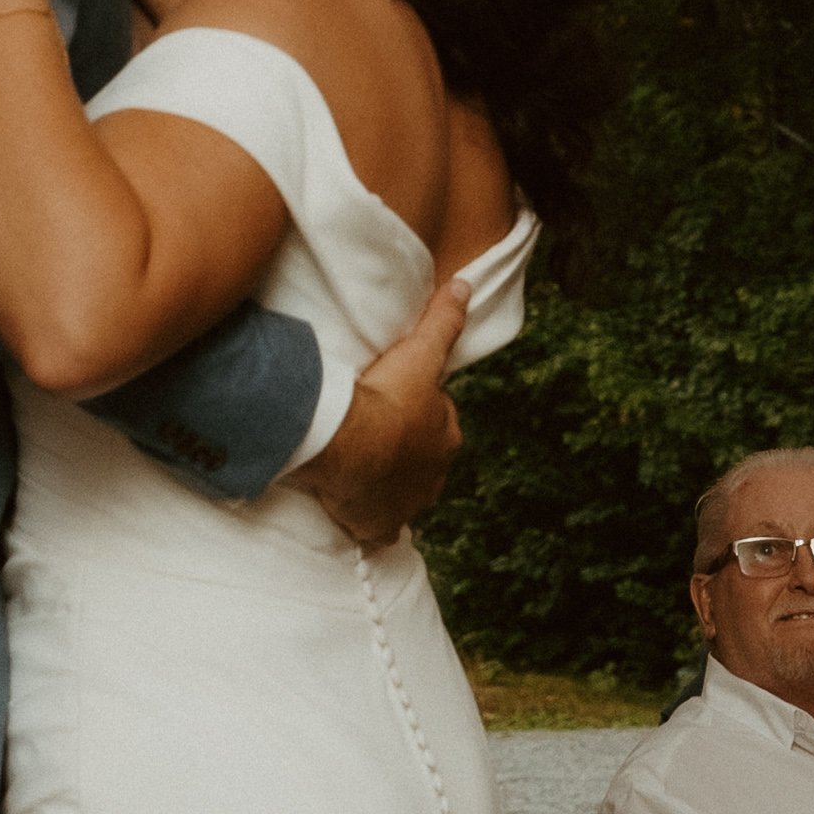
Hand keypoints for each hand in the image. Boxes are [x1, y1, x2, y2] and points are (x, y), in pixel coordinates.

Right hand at [309, 270, 471, 551]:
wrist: (348, 442)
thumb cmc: (385, 397)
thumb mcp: (420, 352)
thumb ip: (444, 321)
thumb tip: (466, 287)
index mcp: (447, 437)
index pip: (437, 418)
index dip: (416, 407)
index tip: (392, 398)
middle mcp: (433, 475)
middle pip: (420, 456)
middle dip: (403, 446)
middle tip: (371, 429)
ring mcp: (406, 504)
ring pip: (400, 491)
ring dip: (385, 479)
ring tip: (358, 462)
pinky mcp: (378, 525)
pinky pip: (378, 527)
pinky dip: (370, 520)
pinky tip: (356, 511)